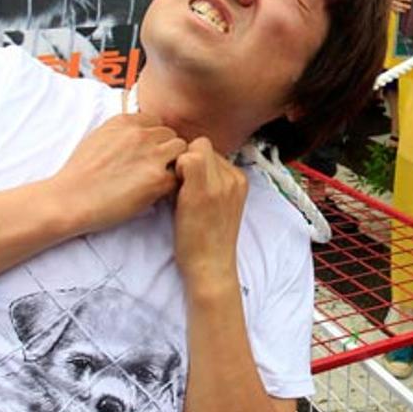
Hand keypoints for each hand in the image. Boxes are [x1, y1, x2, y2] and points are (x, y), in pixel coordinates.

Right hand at [44, 113, 185, 235]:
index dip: (154, 139)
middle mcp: (140, 134)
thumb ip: (122, 132)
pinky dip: (172, 184)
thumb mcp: (98, 137)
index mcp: (125, 121)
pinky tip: (156, 193)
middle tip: (154, 170)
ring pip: (182, 151)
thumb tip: (139, 133)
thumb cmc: (79, 174)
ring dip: (174, 164)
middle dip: (166, 150)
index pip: (156, 122)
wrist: (70, 199)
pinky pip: (179, 176)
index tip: (146, 154)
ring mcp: (151, 155)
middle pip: (171, 135)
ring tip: (158, 180)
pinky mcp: (157, 179)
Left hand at [173, 138, 248, 287]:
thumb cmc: (207, 239)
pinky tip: (172, 194)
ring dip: (181, 165)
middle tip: (179, 185)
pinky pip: (186, 159)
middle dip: (188, 159)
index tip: (188, 184)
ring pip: (194, 148)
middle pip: (202, 145)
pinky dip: (175, 171)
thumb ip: (211, 182)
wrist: (210, 267)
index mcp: (240, 179)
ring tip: (177, 191)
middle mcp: (234, 177)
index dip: (194, 162)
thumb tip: (186, 162)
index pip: (211, 151)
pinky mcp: (203, 191)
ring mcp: (220, 183)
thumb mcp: (220, 205)